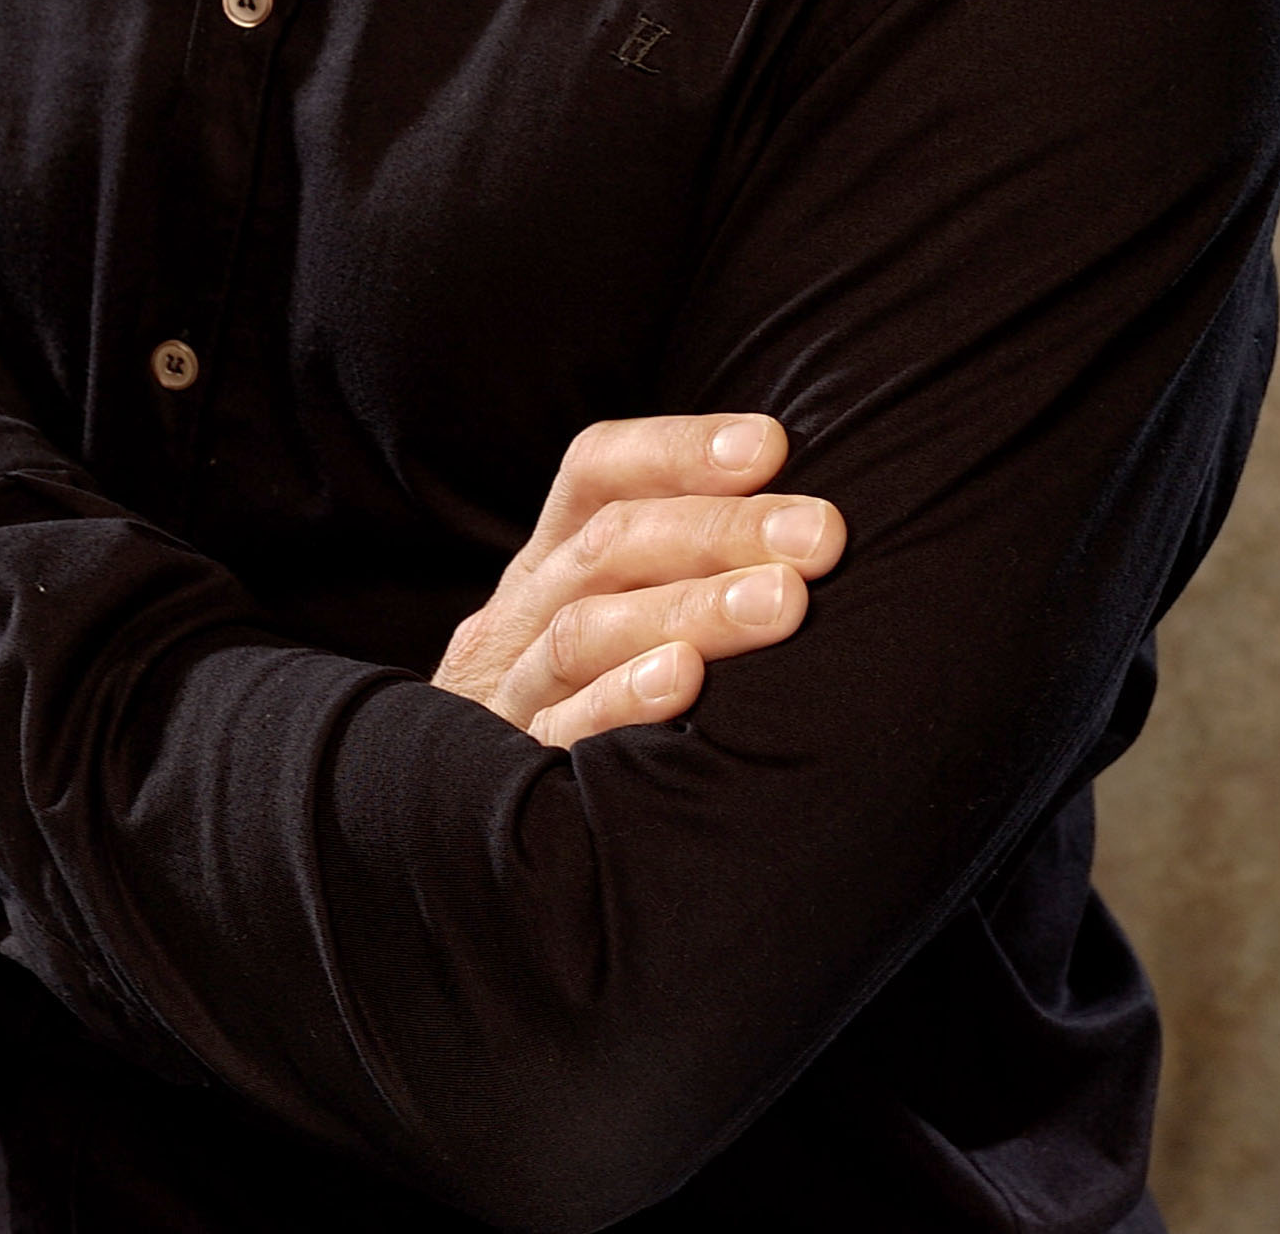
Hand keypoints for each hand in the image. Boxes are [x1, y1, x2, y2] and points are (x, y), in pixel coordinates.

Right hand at [432, 413, 843, 750]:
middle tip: (819, 535)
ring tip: (782, 601)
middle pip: (609, 543)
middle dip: (721, 529)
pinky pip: (560, 728)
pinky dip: (621, 699)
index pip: (597, 471)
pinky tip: (685, 680)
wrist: (460, 834)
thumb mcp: (607, 617)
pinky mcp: (511, 775)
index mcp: (550, 562)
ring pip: (586, 628)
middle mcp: (520, 613)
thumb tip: (805, 519)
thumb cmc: (585, 706)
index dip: (678, 449)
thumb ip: (677, 567)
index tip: (771, 446)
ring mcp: (509, 692)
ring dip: (691, 607)